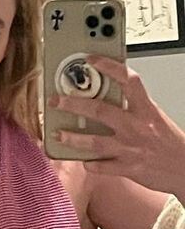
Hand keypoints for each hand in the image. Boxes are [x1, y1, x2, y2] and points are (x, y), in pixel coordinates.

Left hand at [48, 55, 184, 193]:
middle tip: (57, 100)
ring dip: (72, 138)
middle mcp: (136, 127)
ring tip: (58, 133)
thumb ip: (134, 107)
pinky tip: (83, 160)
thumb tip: (109, 96)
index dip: (109, 67)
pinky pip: (100, 166)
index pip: (128, 81)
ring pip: (93, 141)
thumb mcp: (155, 117)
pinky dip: (89, 164)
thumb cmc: (170, 143)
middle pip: (99, 110)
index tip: (91, 60)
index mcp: (146, 110)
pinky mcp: (127, 168)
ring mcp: (129, 149)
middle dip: (73, 104)